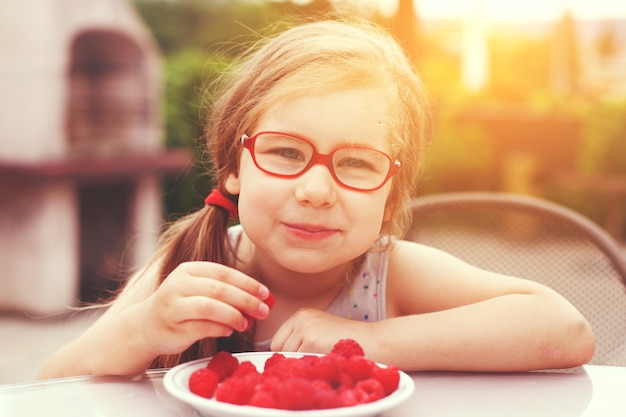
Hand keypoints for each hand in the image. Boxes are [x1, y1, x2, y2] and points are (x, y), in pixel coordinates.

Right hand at [135, 261, 270, 356]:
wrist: (146, 326)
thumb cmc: (181, 306)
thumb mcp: (199, 290)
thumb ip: (226, 291)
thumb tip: (263, 298)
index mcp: (188, 270)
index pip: (224, 273)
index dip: (248, 283)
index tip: (266, 294)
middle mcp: (178, 285)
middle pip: (219, 289)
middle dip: (246, 300)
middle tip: (264, 310)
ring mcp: (173, 306)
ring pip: (210, 307)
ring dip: (234, 315)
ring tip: (247, 323)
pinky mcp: (173, 327)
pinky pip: (202, 327)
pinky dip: (220, 328)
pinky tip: (230, 330)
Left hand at [270, 308, 373, 354]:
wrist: (372, 341)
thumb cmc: (349, 340)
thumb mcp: (321, 330)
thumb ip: (301, 338)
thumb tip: (279, 357)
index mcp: (302, 314)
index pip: (278, 339)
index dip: (287, 352)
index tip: (300, 358)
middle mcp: (301, 318)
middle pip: (278, 347)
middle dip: (291, 358)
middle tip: (313, 359)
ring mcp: (305, 328)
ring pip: (286, 356)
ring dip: (300, 363)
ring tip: (321, 358)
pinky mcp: (311, 341)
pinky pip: (298, 362)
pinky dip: (309, 367)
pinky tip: (324, 360)